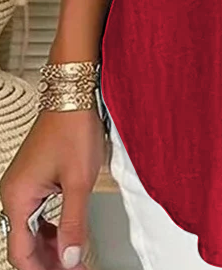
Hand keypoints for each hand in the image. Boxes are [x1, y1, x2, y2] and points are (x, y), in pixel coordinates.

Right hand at [0, 108, 105, 268]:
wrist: (74, 97)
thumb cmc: (74, 129)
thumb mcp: (79, 181)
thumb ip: (75, 223)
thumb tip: (71, 258)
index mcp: (18, 197)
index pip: (22, 252)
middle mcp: (14, 194)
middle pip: (24, 244)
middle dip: (49, 262)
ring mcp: (22, 186)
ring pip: (31, 231)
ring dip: (51, 248)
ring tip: (73, 259)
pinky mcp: (33, 179)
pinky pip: (37, 215)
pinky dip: (51, 230)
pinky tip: (67, 236)